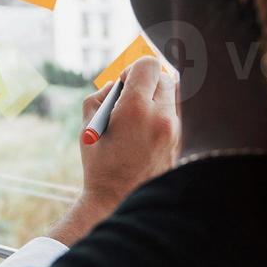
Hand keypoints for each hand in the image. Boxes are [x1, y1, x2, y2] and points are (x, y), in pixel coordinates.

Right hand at [47, 56, 179, 245]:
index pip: (148, 65)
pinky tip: (143, 134)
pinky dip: (159, 117)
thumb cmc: (99, 164)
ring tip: (135, 119)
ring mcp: (174, 132)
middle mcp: (161, 117)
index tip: (124, 82)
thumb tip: (115, 84)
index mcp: (136, 108)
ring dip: (155, 99)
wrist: (117, 201)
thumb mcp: (87, 126)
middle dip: (147, 82)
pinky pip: (173, 117)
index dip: (133, 69)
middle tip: (129, 98)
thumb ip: (99, 96)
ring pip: (172, 97)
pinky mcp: (179, 143)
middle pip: (165, 77)